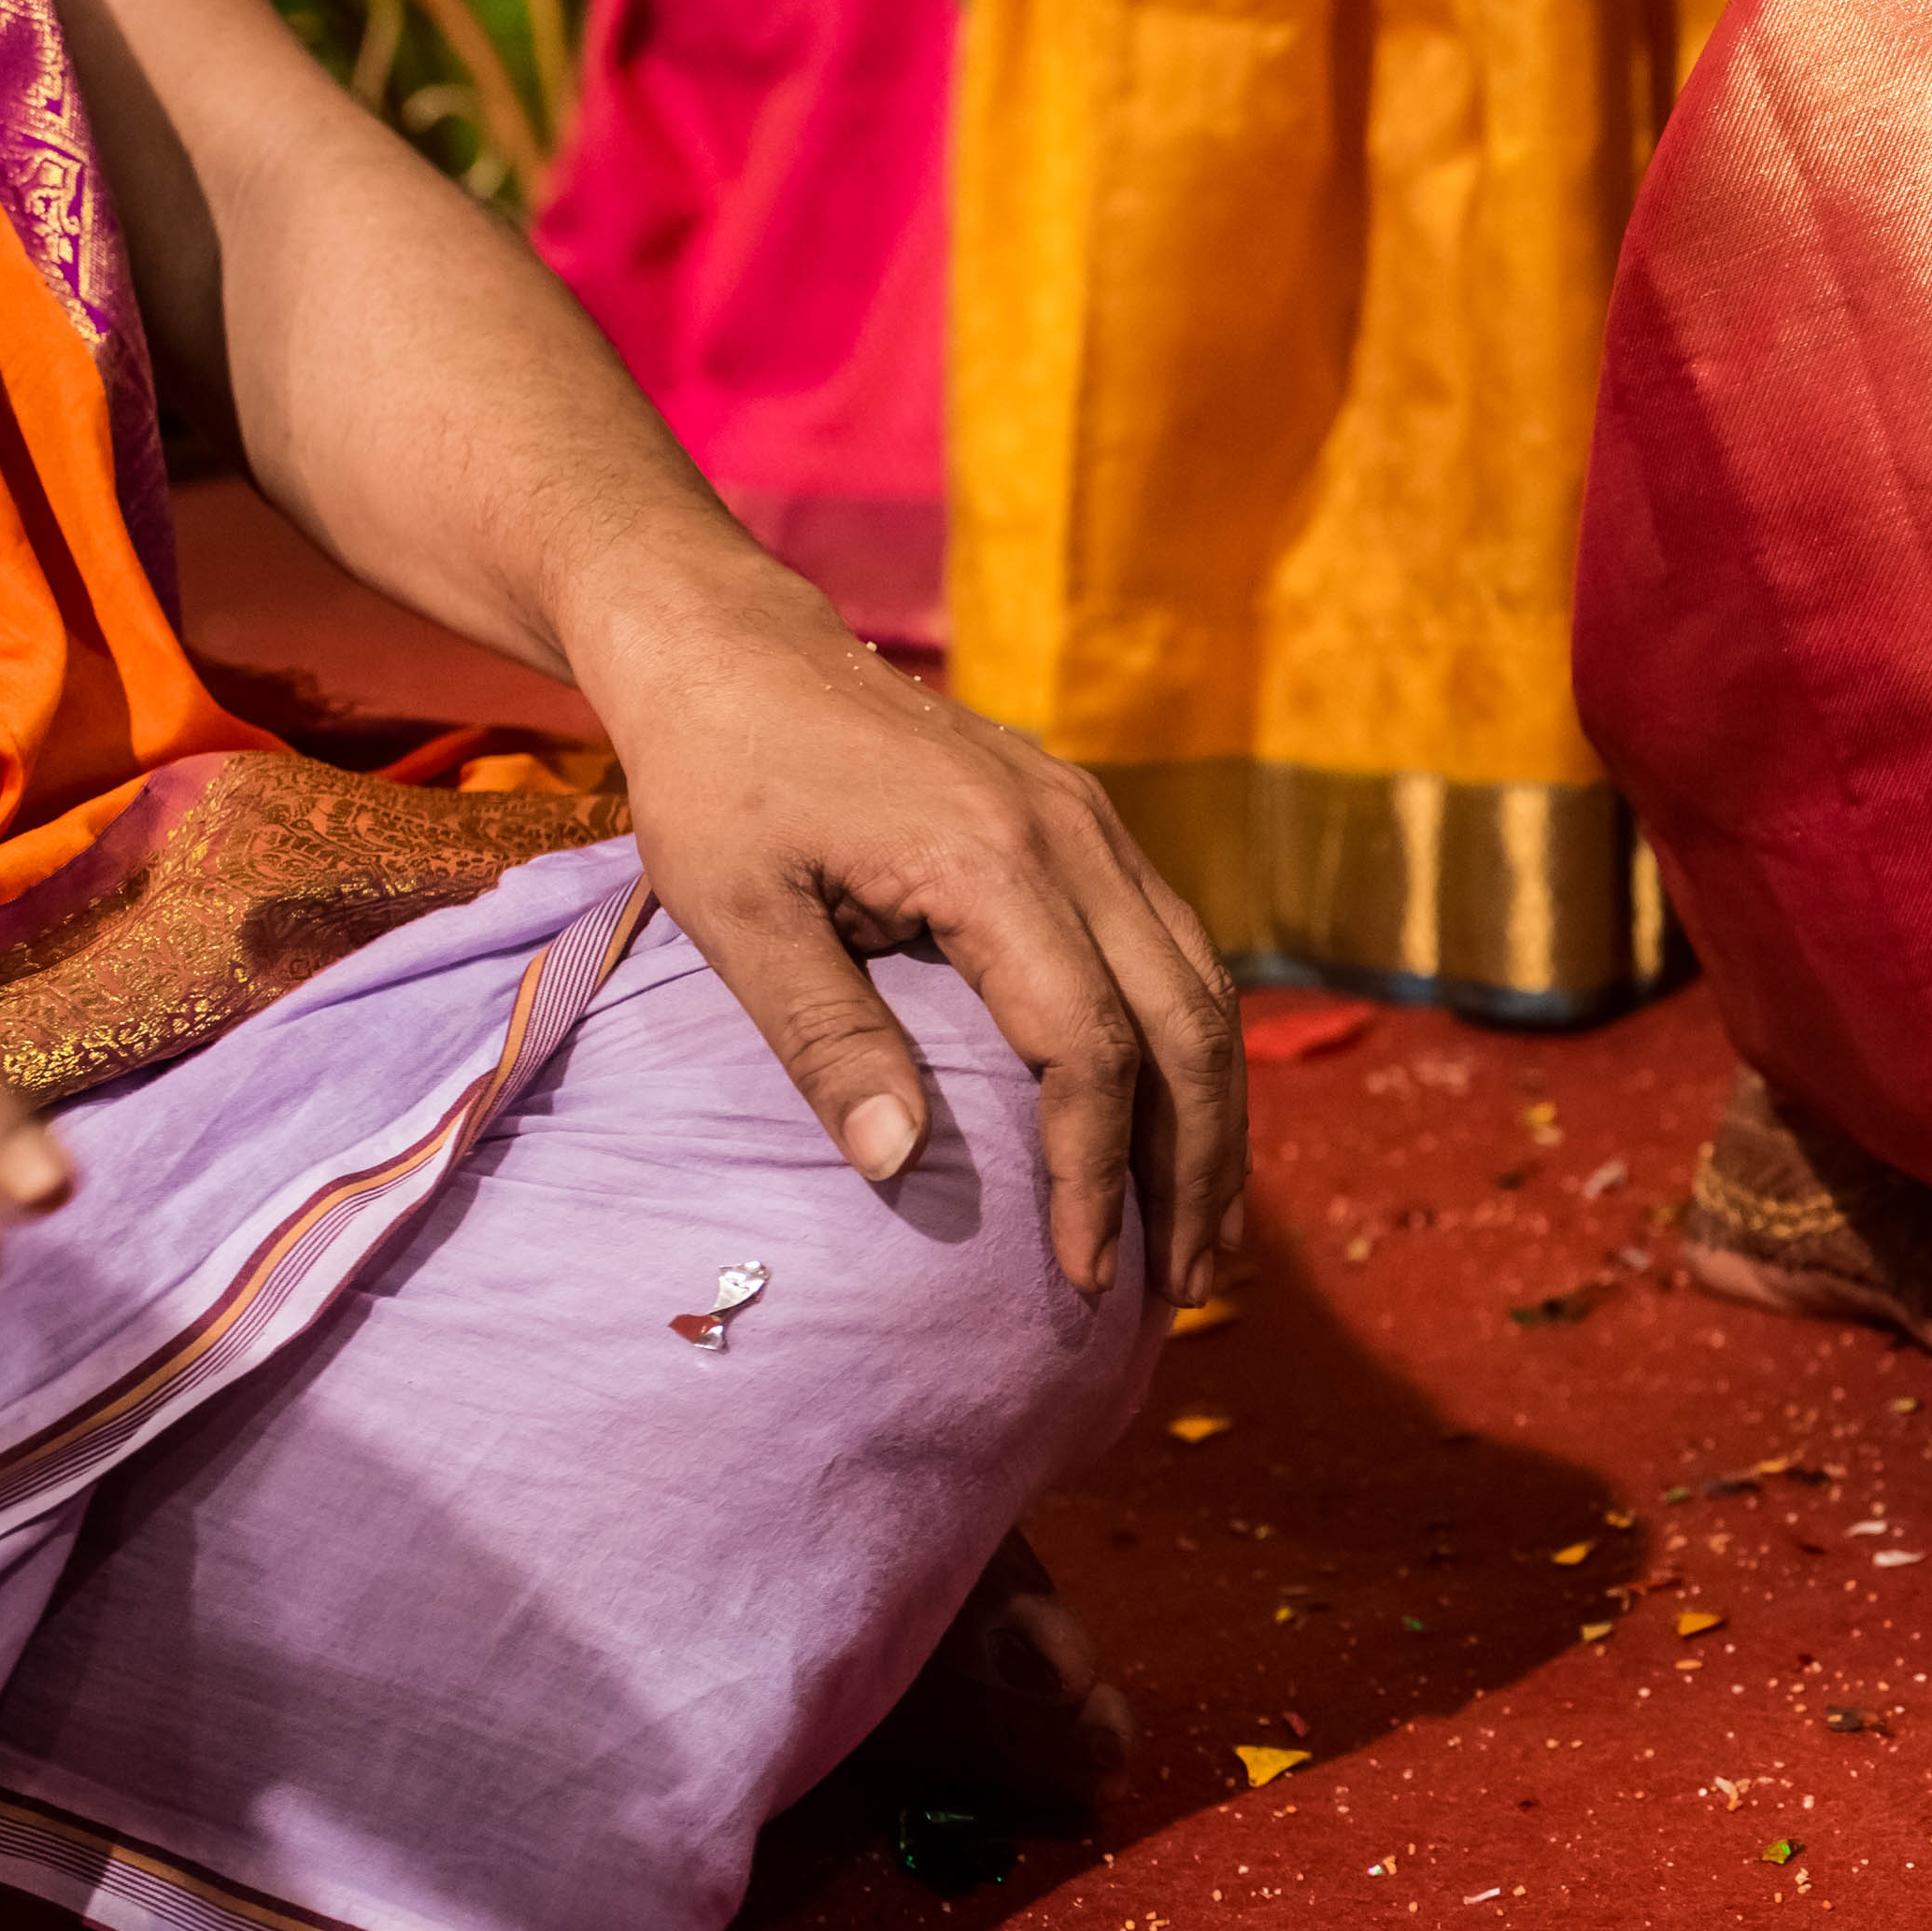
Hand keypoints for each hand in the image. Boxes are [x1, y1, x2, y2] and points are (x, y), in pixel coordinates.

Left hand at [584, 552, 1241, 1304]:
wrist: (733, 644)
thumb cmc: (717, 780)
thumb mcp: (737, 914)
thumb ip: (824, 1038)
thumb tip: (898, 1168)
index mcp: (992, 859)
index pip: (1087, 1046)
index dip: (1092, 1170)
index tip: (1079, 1273)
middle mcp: (1075, 838)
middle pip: (1187, 1027)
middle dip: (1196, 1169)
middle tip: (1184, 1286)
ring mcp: (1096, 827)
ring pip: (1205, 991)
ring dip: (1214, 1120)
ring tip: (1204, 1231)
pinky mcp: (1091, 829)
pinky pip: (1179, 955)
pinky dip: (1192, 1054)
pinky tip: (1176, 1126)